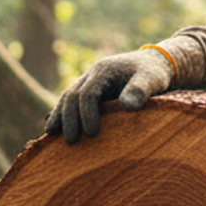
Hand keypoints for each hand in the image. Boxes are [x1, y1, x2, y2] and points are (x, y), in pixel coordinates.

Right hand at [45, 48, 173, 144]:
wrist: (154, 63)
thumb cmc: (154, 73)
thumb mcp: (152, 79)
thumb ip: (140, 91)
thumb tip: (127, 106)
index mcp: (103, 71)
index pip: (87, 93)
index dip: (86, 114)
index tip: (92, 134)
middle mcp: (91, 75)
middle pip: (71, 96)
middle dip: (68, 119)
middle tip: (71, 142)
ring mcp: (88, 82)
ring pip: (66, 98)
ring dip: (59, 117)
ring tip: (51, 137)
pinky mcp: (90, 92)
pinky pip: (71, 103)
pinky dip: (62, 115)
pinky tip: (56, 129)